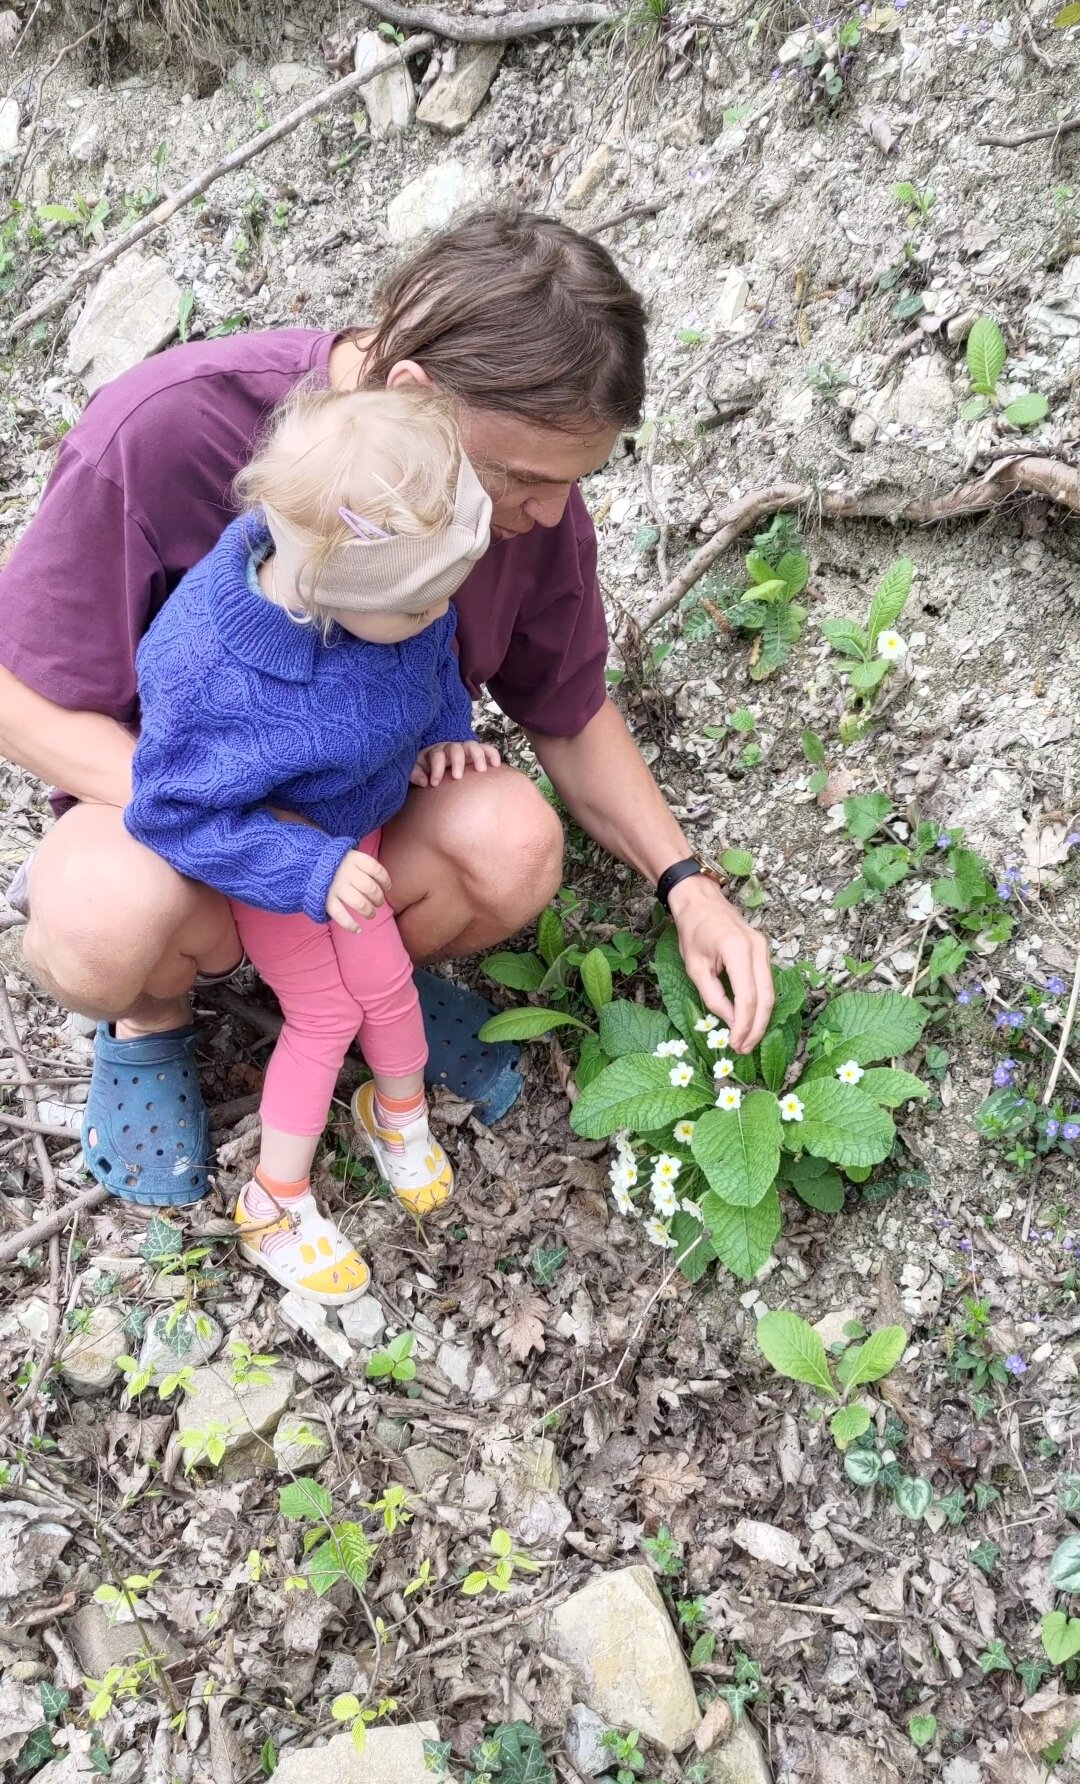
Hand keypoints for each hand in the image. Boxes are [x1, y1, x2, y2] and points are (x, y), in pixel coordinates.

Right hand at [326, 849, 390, 931]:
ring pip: (359, 903)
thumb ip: (361, 863)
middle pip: (370, 888)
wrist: (302, 864)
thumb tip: (382, 881)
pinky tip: (357, 930)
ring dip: (369, 912)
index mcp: (352, 858)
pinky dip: (350, 925)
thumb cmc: (331, 862)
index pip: (376, 869)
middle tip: (379, 903)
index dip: (385, 880)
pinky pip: (340, 915)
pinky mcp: (325, 899)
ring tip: (371, 914)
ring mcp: (335, 886)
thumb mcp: (345, 854)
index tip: (387, 887)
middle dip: (378, 898)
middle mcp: (345, 871)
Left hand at [410, 740, 499, 787]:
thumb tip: (424, 781)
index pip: (436, 755)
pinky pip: (486, 748)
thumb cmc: (425, 769)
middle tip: (457, 777)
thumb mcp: (415, 770)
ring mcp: (464, 749)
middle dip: (457, 762)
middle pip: (455, 748)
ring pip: (472, 746)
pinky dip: (492, 754)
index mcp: (434, 752)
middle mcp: (450, 748)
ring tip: (482, 770)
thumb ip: (414, 774)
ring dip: (477, 756)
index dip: (436, 768)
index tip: (434, 783)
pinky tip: (497, 765)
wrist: (435, 765)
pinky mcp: (475, 753)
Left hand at [668, 875, 772, 1052]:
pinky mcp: (763, 951)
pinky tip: (751, 1020)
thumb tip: (729, 1022)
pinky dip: (760, 1004)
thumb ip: (713, 996)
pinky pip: (766, 983)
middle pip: (765, 998)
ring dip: (761, 1019)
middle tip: (744, 1049)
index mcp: (737, 950)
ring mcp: (764, 948)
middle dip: (756, 1027)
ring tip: (747, 1040)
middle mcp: (757, 949)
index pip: (747, 997)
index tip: (735, 1043)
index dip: (743, 1024)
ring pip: (770, 992)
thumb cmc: (692, 930)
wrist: (700, 900)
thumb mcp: (695, 967)